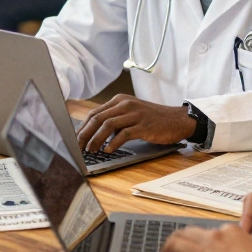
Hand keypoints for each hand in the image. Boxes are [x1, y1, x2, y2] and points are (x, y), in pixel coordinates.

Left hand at [76, 94, 195, 152]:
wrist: (177, 120)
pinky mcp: (143, 125)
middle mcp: (125, 104)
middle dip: (85, 133)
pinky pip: (124, 134)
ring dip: (96, 139)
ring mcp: (135, 114)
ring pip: (108, 125)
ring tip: (90, 150)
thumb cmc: (153, 119)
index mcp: (120, 100)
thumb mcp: (131, 114)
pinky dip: (113, 143)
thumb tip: (95, 134)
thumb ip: (115, 120)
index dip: (83, 126)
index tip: (75, 138)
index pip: (95, 112)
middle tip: (77, 146)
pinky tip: (108, 150)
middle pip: (98, 118)